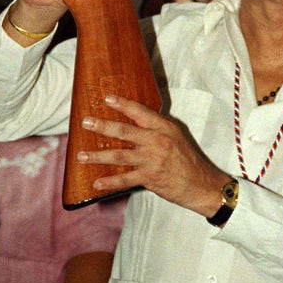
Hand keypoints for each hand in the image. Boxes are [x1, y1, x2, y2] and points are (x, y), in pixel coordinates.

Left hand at [77, 95, 232, 215]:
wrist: (201, 184)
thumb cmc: (187, 159)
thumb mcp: (176, 136)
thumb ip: (156, 129)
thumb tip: (133, 123)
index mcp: (163, 128)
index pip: (140, 112)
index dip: (123, 104)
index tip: (107, 98)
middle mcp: (156, 142)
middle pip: (124, 132)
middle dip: (102, 126)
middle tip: (85, 122)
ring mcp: (151, 161)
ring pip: (119, 156)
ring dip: (97, 156)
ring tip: (81, 155)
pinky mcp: (149, 178)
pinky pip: (125, 179)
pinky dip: (109, 182)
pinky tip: (96, 182)